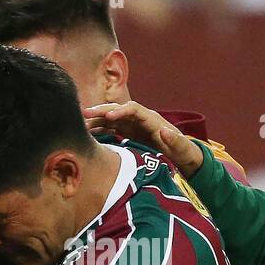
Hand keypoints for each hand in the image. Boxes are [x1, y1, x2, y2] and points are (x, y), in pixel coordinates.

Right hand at [83, 100, 204, 175]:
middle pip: (119, 110)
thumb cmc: (183, 151)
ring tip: (81, 124)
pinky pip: (112, 128)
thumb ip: (175, 141)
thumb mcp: (182, 148)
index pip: (133, 110)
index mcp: (152, 119)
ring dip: (97, 120)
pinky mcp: (129, 132)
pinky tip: (89, 133)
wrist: (182, 154)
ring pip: (112, 118)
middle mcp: (140, 119)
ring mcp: (133, 124)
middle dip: (102, 110)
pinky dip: (101, 129)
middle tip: (85, 113)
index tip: (108, 116)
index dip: (120, 111)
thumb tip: (165, 132)